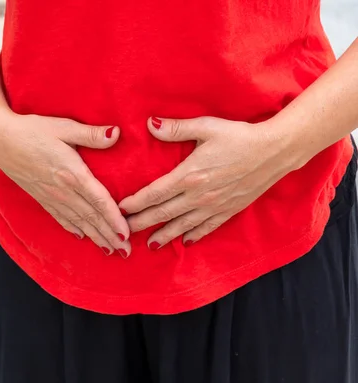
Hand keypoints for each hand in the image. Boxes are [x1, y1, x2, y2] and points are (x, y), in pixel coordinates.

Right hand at [0, 113, 130, 256]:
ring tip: (110, 251)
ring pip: (78, 222)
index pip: (99, 200)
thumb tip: (117, 134)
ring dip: (96, 238)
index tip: (127, 234)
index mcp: (72, 173)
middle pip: (92, 217)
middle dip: (110, 236)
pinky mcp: (41, 197)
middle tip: (126, 252)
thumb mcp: (63, 127)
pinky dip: (74, 229)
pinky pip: (61, 218)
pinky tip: (82, 237)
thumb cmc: (32, 130)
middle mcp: (63, 190)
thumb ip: (91, 134)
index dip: (114, 219)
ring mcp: (51, 196)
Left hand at [119, 116, 295, 248]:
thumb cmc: (239, 136)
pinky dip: (194, 236)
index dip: (135, 203)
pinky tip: (185, 242)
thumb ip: (176, 129)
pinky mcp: (229, 210)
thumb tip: (150, 124)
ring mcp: (214, 206)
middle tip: (124, 232)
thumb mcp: (206, 127)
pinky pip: (207, 228)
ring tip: (150, 245)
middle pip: (163, 213)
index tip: (120, 209)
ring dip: (164, 235)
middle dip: (142, 223)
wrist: (275, 150)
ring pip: (182, 225)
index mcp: (189, 175)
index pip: (154, 193)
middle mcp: (199, 195)